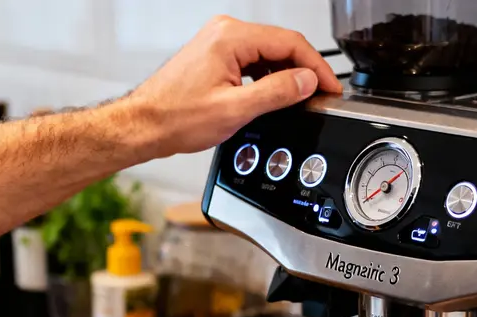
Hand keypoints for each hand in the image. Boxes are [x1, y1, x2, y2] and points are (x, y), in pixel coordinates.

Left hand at [127, 16, 342, 158]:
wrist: (145, 124)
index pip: (289, 43)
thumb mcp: (235, 110)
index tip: (330, 87)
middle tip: (322, 95)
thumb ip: (276, 92)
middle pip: (281, 44)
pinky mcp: (215, 54)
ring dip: (286, 74)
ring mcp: (219, 41)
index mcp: (231, 38)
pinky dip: (268, 76)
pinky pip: (253, 59)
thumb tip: (306, 81)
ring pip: (268, 52)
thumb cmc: (176, 117)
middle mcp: (225, 32)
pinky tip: (274, 95)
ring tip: (300, 99)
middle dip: (305, 70)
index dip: (316, 67)